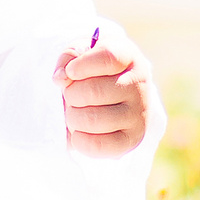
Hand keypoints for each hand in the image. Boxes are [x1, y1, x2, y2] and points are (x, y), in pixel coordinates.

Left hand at [56, 23, 157, 159]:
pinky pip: (98, 146)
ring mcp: (139, 113)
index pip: (108, 58)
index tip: (71, 71)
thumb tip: (61, 78)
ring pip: (92, 119)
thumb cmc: (92, 70)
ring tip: (76, 113)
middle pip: (93, 91)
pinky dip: (79, 140)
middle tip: (72, 96)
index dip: (81, 65)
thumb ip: (68, 58)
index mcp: (128, 56)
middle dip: (71, 95)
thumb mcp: (80, 53)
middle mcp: (139, 84)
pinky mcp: (132, 139)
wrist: (114, 95)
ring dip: (72, 117)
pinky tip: (79, 131)